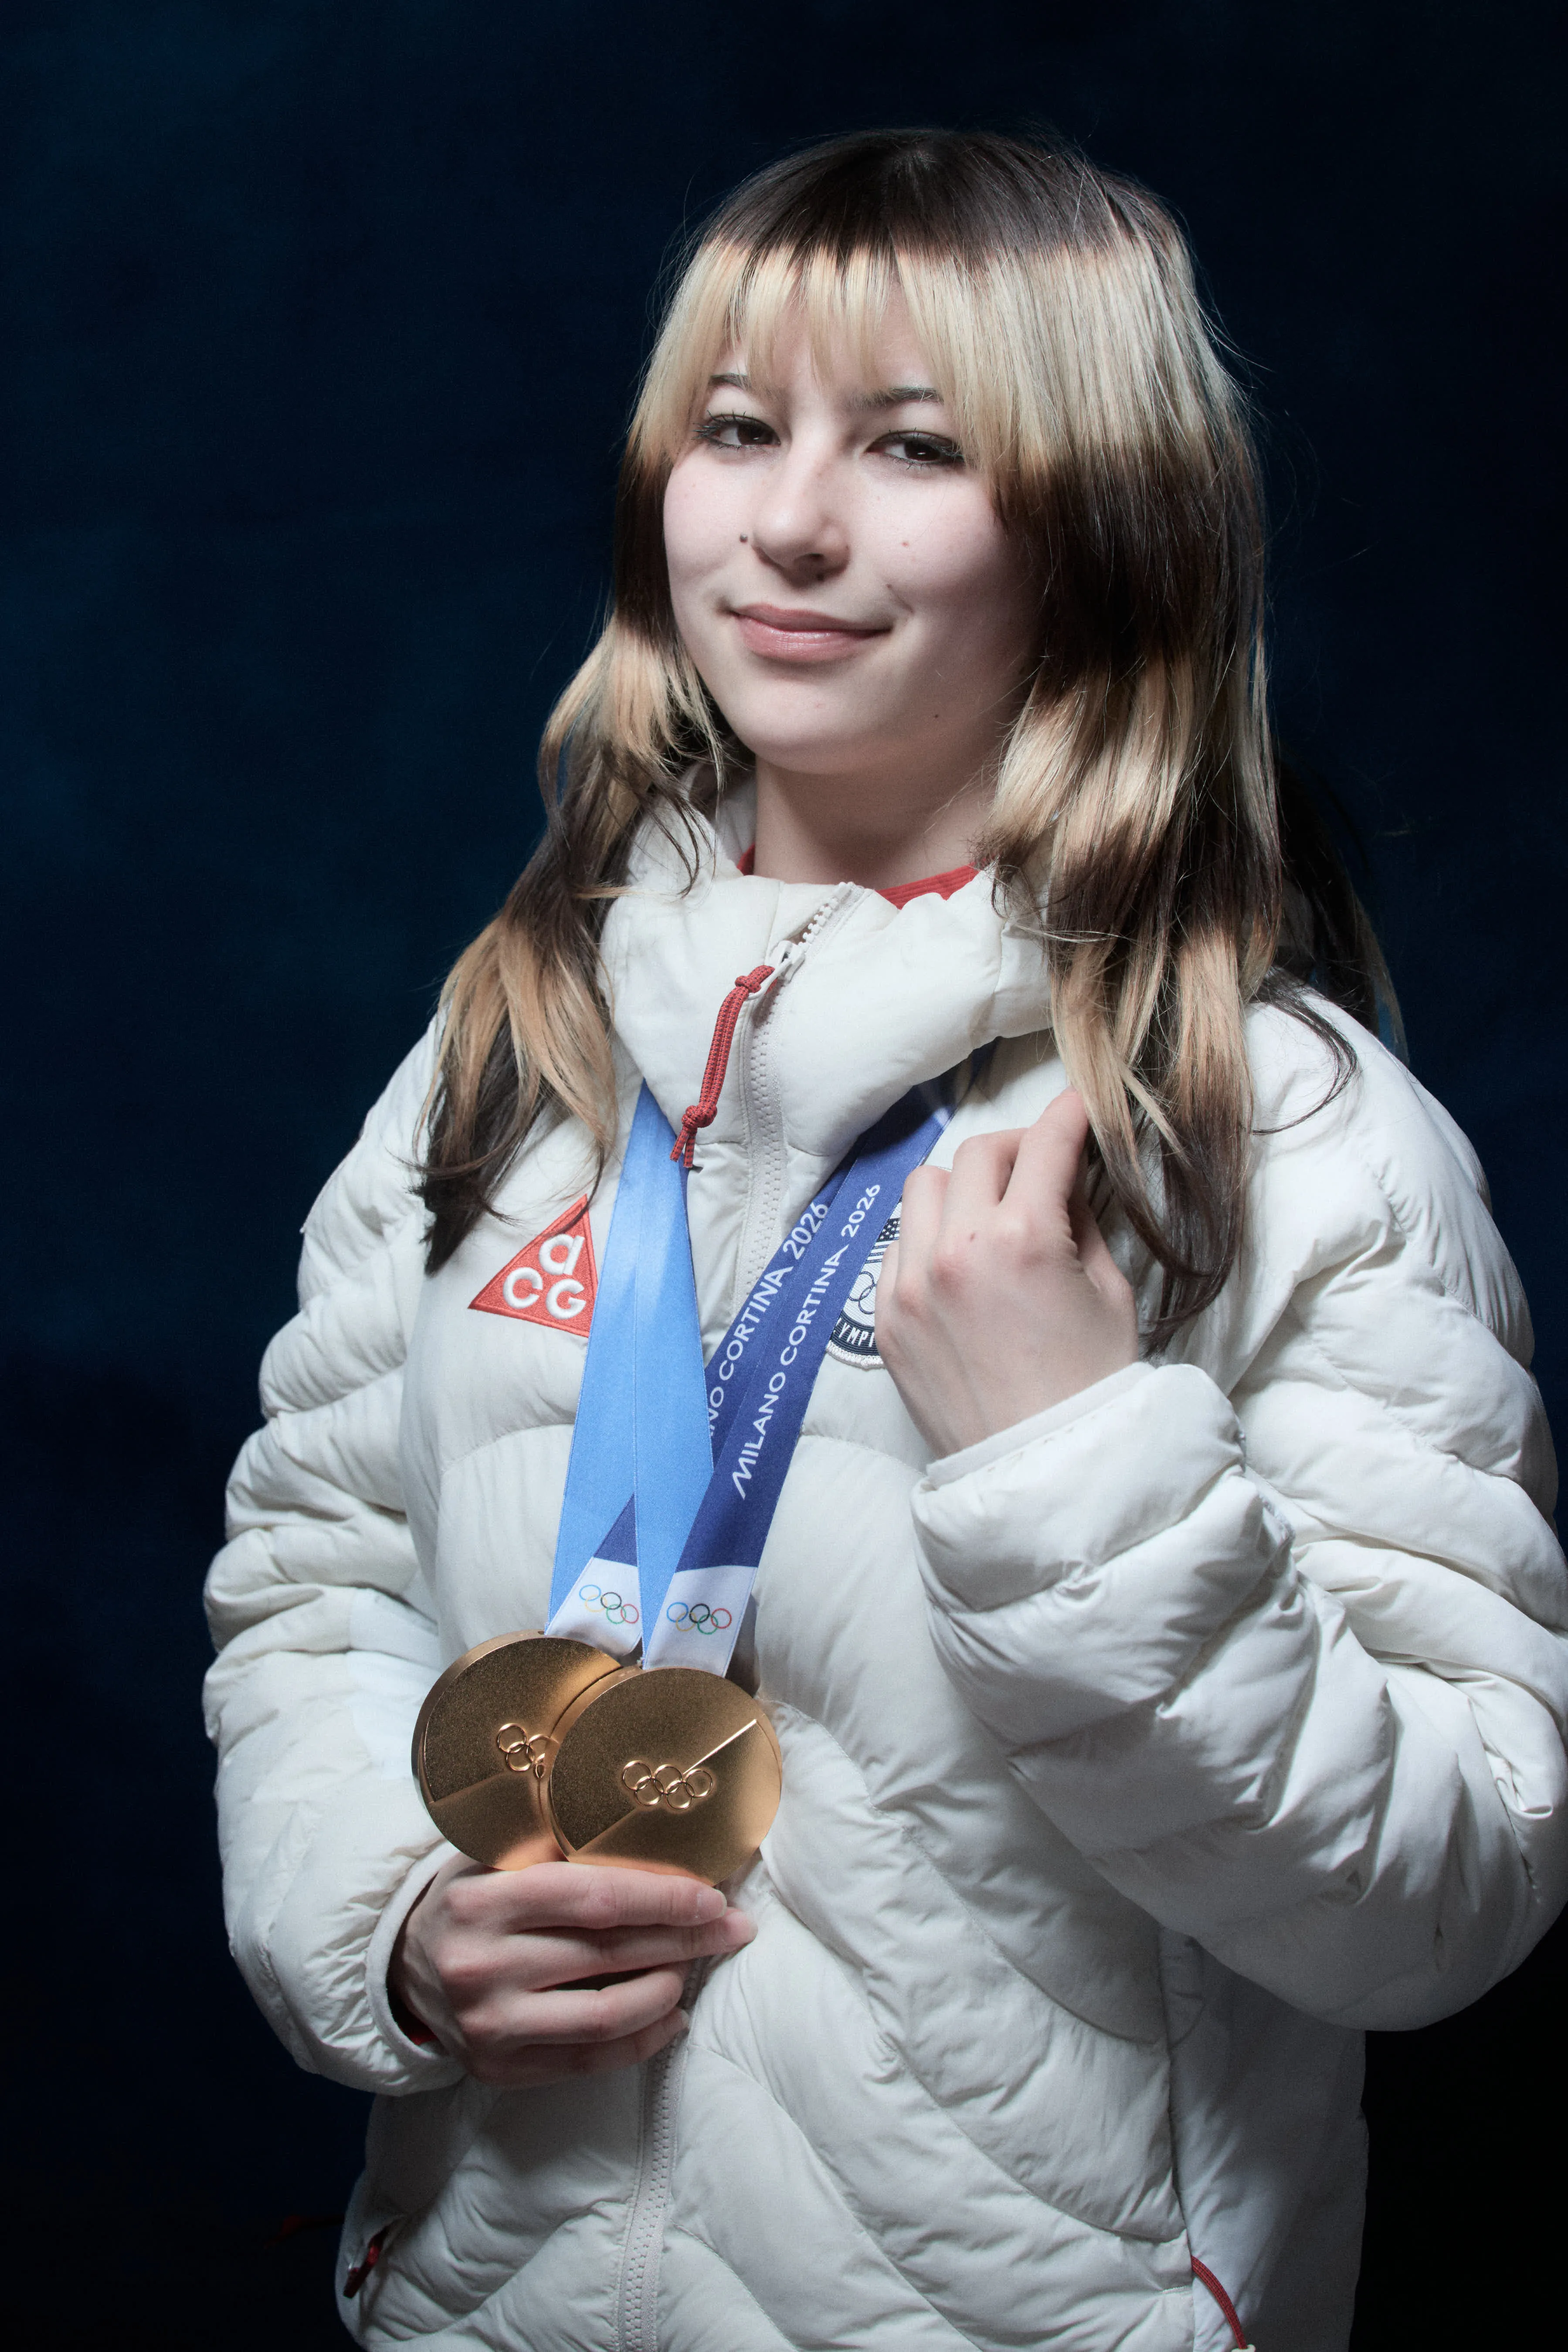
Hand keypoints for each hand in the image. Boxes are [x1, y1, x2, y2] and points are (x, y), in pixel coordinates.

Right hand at [389, 1853, 754, 2085]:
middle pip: (608, 1954)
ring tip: (696, 1967)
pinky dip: (641, 2041)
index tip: (711, 1895)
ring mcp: (489, 2025)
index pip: (592, 1898)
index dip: (661, 1897)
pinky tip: (672, 2016)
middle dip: (684, 1940)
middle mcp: (482, 1966)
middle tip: (733, 1927)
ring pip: (604, 2015)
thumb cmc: (471, 1899)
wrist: (404, 1968)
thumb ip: (558, 1849)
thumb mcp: (496, 1858)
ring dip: (667, 1989)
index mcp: (482, 1900)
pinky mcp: (499, 2069)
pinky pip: (588, 2060)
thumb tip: (656, 1837)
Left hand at [876, 1088, 1136, 1457]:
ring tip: (996, 1217)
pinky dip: (930, 1241)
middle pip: (977, 1155)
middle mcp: (954, 1253)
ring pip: (925, 1191)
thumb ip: (1080, 1224)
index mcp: (1020, 1240)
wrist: (1047, 1477)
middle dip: (1016, 1150)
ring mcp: (909, 1288)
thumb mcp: (1108, 1294)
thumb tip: (1063, 1180)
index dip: (1067, 1116)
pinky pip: (898, 1248)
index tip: (1078, 1109)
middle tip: (1043, 1169)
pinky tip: (963, 1265)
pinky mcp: (885, 1322)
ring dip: (964, 1189)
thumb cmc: (1091, 1390)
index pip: (1043, 1144)